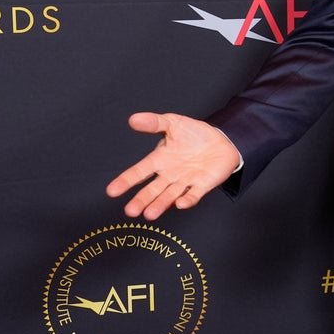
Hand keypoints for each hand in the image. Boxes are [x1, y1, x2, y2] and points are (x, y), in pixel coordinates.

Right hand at [106, 112, 240, 219]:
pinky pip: (194, 194)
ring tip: (150, 215)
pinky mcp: (203, 185)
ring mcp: (186, 181)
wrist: (222, 140)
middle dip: (142, 200)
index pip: (139, 172)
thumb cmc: (194, 134)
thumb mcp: (173, 123)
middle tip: (130, 212)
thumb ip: (154, 123)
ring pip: (170, 195)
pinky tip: (180, 204)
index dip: (126, 180)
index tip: (111, 191)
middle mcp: (170, 174)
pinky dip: (187, 200)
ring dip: (160, 204)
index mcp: (160, 160)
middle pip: (153, 189)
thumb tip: (133, 119)